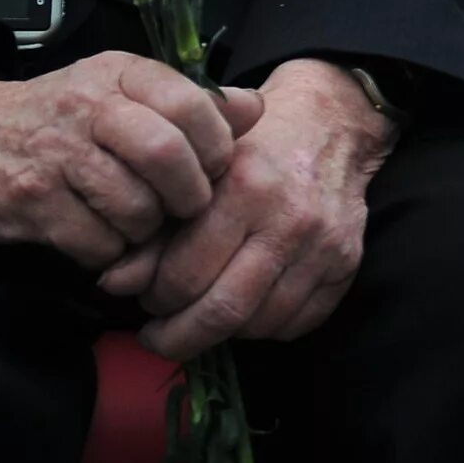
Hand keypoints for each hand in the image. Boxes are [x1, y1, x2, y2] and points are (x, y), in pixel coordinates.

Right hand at [0, 52, 262, 267]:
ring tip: (139, 225)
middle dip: (189, 193)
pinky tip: (102, 240)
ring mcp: (56, 154)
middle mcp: (89, 106)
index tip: (216, 168)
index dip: (217, 145)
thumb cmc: (58, 117)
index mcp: (120, 74)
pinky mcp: (31, 201)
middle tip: (187, 208)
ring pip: (134, 205)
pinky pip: (96, 241)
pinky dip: (110, 253)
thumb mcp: (121, 91)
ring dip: (148, 229)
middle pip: (167, 154)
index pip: (193, 103)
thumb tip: (255, 108)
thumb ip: (189, 100)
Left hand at [102, 57, 396, 359]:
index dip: (154, 298)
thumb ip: (156, 232)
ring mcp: (325, 244)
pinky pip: (299, 323)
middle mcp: (290, 218)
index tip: (146, 296)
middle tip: (160, 335)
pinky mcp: (349, 262)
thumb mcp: (197, 174)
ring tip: (206, 312)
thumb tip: (114, 285)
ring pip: (260, 325)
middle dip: (179, 337)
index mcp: (245, 187)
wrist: (330, 125)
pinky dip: (266, 326)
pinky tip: (250, 305)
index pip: (183, 277)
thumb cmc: (252, 147)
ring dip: (224, 332)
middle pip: (223, 312)